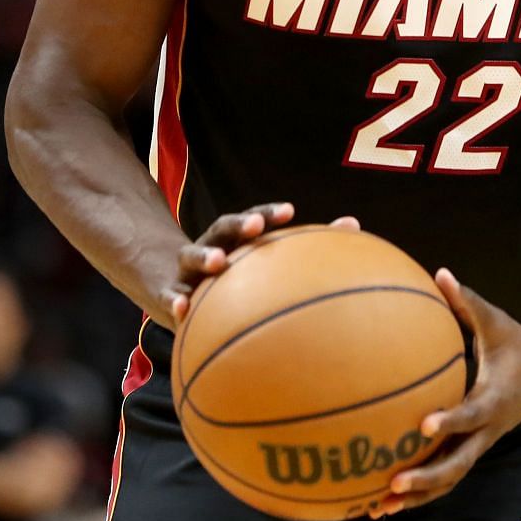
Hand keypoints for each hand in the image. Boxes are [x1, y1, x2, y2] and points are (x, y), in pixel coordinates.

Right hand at [167, 203, 359, 323]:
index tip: (289, 212)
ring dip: (204, 256)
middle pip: (223, 228)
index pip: (252, 220)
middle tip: (255, 226)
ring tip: (218, 262)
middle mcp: (210, 248)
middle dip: (240, 224)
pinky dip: (174, 301)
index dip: (268, 213)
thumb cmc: (226, 278)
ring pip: (192, 257)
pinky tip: (182, 309)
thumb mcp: (253, 266)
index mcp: (234, 241)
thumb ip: (301, 250)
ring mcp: (186, 270)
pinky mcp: (167, 294)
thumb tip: (354, 226)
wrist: (165, 284)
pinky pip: (169, 297)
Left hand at [368, 268, 520, 516]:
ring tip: (378, 508)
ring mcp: (480, 444)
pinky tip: (384, 501)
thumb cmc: (517, 343)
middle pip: (458, 463)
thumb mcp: (496, 321)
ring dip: (418, 497)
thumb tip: (439, 273)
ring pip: (450, 480)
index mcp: (493, 399)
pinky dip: (420, 492)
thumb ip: (467, 301)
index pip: (470, 415)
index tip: (423, 425)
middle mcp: (487, 430)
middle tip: (394, 483)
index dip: (449, 421)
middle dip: (427, 477)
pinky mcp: (472, 450)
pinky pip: (446, 477)